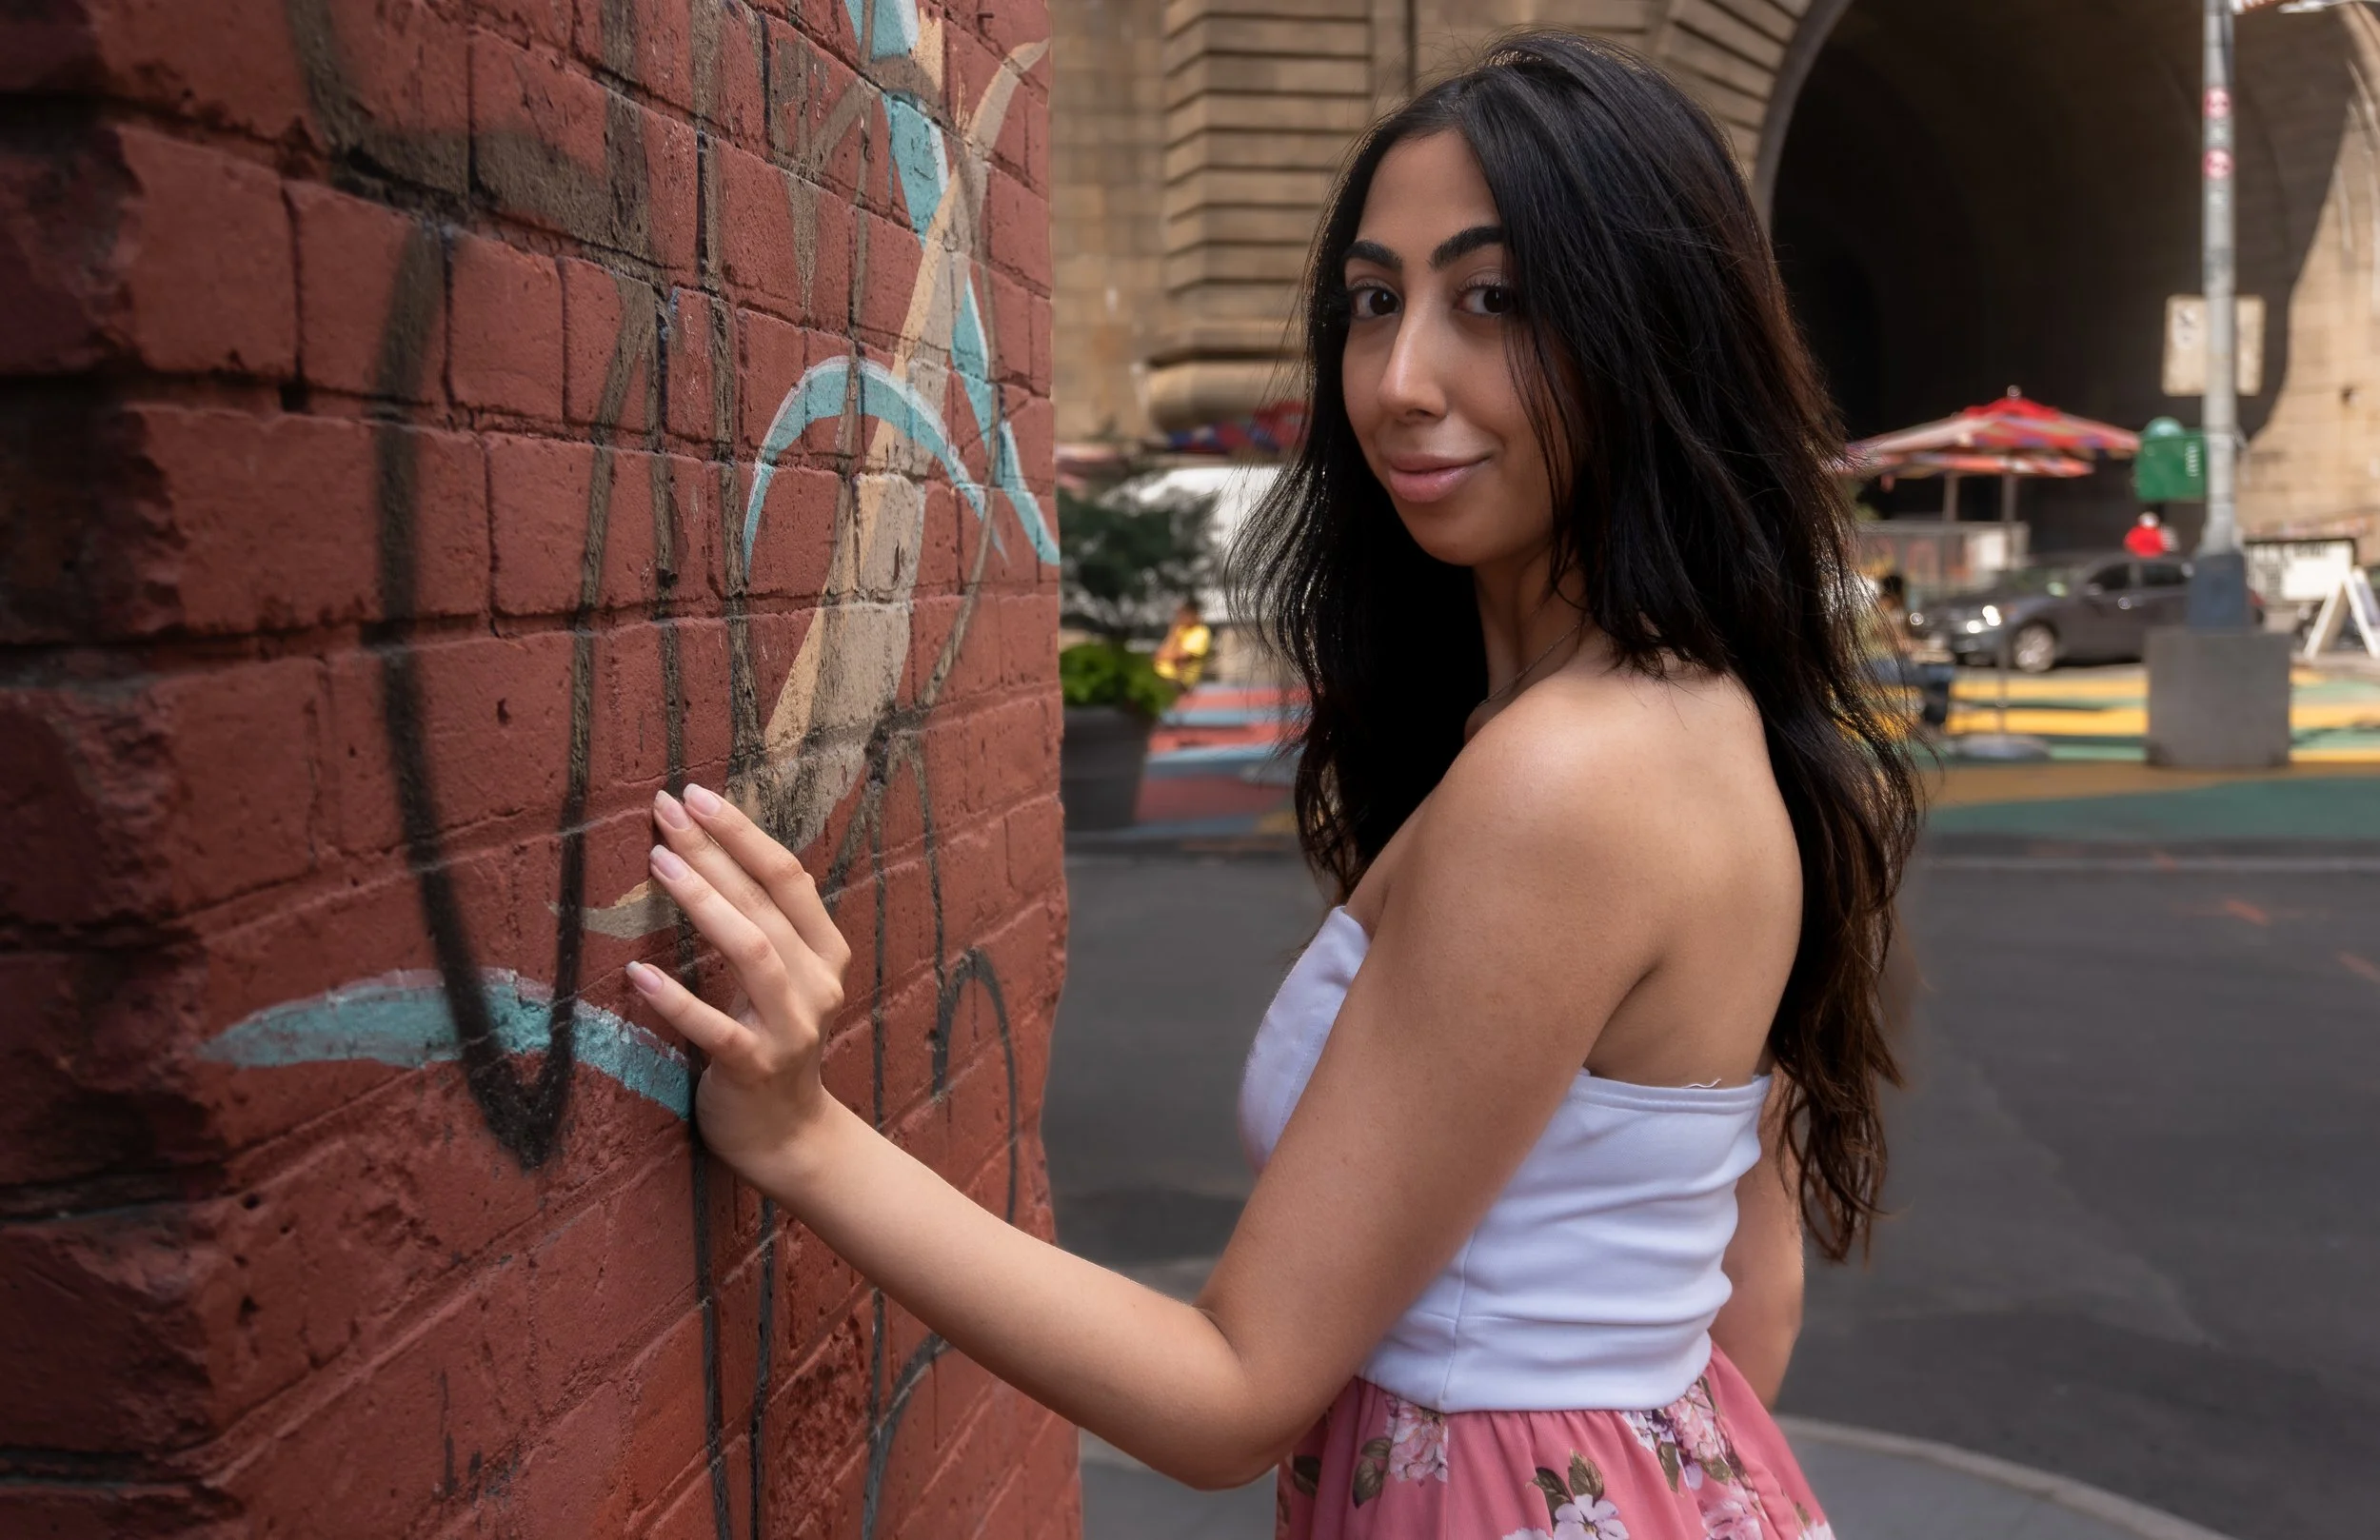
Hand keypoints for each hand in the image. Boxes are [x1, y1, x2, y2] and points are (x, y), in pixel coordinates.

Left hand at [625, 783, 853, 1178]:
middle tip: (664, 812)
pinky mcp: (756, 1067)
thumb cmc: (771, 1042)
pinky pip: (715, 1029)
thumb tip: (704, 853)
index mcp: (826, 952)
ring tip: (659, 864)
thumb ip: (760, 926)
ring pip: (752, 951)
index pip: (788, 877)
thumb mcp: (779, 979)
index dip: (744, 832)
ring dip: (705, 903)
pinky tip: (637, 976)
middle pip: (765, 902)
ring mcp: (791, 1027)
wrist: (786, 1136)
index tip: (697, 795)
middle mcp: (818, 983)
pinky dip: (676, 1000)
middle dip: (714, 851)